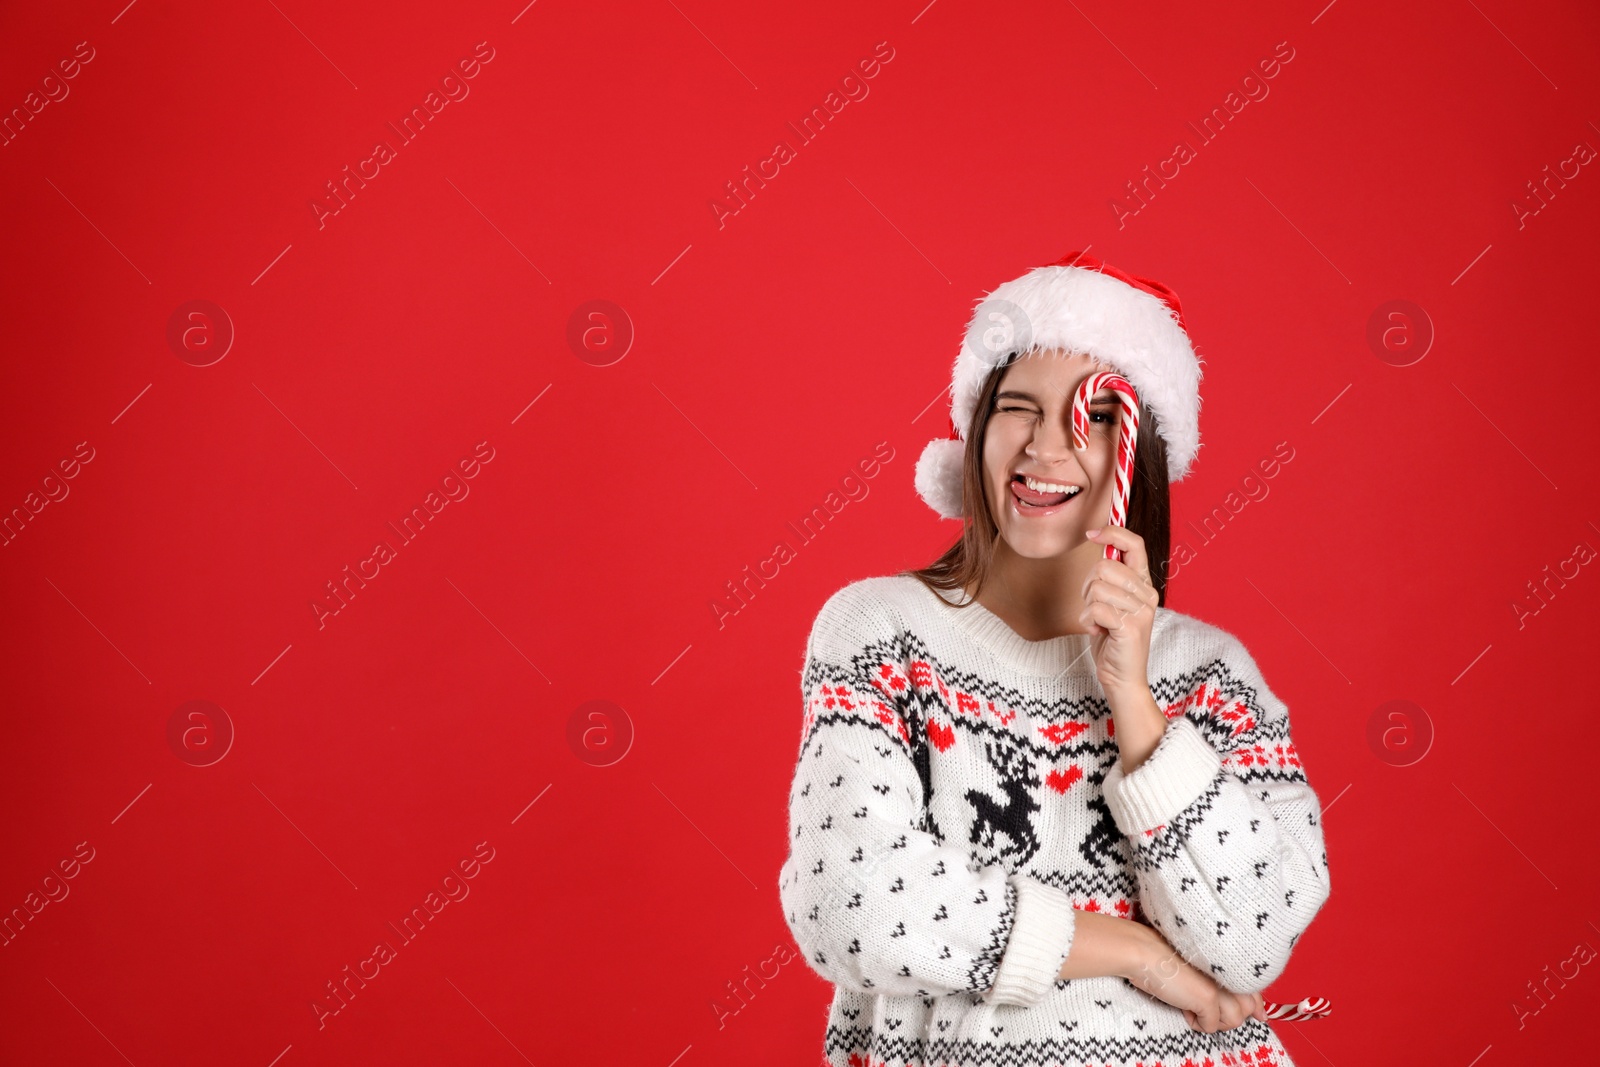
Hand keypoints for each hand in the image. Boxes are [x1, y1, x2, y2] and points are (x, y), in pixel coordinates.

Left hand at [1078, 526, 1159, 700]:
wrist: (1122, 678)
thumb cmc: (1112, 639)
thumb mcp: (1111, 602)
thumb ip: (1109, 577)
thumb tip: (1099, 541)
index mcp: (1143, 584)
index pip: (1135, 544)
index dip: (1112, 532)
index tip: (1091, 534)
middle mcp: (1147, 594)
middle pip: (1105, 566)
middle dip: (1087, 586)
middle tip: (1093, 606)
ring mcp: (1141, 611)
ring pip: (1097, 587)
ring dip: (1087, 606)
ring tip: (1098, 622)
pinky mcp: (1130, 627)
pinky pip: (1095, 608)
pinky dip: (1087, 621)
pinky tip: (1098, 632)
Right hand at [1124, 930, 1267, 1033]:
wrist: (1145, 952)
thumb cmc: (1167, 958)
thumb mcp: (1203, 969)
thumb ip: (1228, 983)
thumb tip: (1258, 1012)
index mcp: (1232, 962)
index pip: (1257, 992)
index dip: (1256, 1007)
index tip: (1257, 1015)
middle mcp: (1232, 972)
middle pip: (1248, 1010)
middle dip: (1228, 1014)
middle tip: (1204, 1003)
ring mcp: (1222, 986)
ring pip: (1234, 1021)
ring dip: (1213, 1020)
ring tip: (1192, 1004)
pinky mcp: (1208, 999)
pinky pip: (1210, 1027)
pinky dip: (1196, 1022)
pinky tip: (1183, 1006)